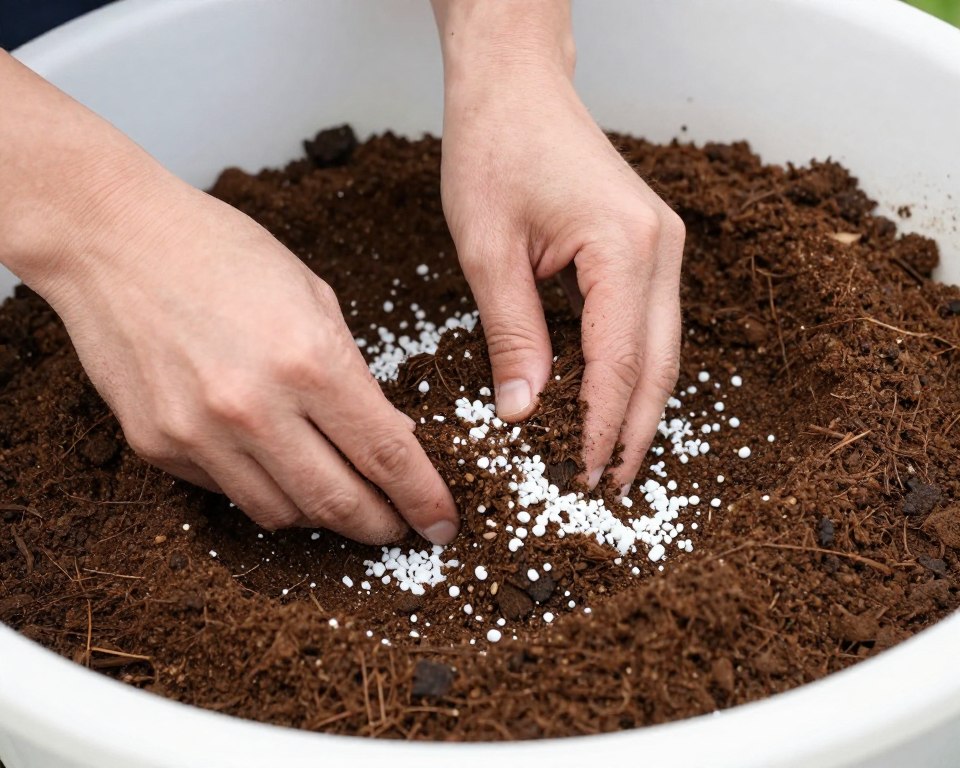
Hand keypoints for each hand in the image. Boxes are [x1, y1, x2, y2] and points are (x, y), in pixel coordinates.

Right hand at [0, 54, 457, 543]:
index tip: (442, 522)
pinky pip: (228, 494)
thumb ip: (353, 374)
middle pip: (338, 502)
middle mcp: (254, 408)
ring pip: (283, 513)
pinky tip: (276, 465)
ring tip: (341, 497)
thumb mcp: (314, 297)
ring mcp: (198, 434)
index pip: (386, 455)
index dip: (423, 497)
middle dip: (381, 525)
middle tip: (400, 527)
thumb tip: (389, 437)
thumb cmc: (222, 253)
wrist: (113, 239)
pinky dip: (264, 489)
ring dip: (323, 514)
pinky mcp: (157, 447)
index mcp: (308, 360)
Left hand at [434, 4, 684, 492]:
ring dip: (637, 406)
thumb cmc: (495, 149)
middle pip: (659, 365)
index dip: (600, 426)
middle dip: (633, 431)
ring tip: (612, 459)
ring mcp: (662, 245)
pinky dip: (633, 370)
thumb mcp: (488, 251)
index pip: (620, 363)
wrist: (516, 87)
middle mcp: (660, 248)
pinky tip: (611, 401)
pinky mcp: (647, 247)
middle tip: (610, 489)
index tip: (581, 476)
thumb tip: (522, 412)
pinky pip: (649, 323)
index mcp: (624, 248)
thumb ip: (512, 336)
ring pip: (662, 349)